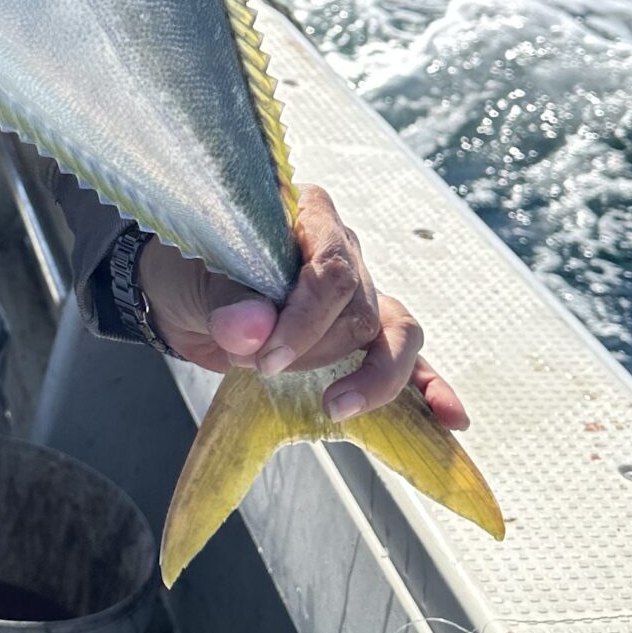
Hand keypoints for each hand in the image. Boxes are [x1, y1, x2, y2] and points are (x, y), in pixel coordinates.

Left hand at [135, 184, 467, 429]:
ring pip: (394, 334)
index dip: (305, 321)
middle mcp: (343, 248)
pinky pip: (406, 356)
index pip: (330, 269)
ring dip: (371, 378)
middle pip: (358, 309)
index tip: (267, 360)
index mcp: (307, 214)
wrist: (181, 294)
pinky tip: (450, 418)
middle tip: (262, 369)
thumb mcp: (195, 279)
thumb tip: (251, 330)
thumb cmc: (190, 270)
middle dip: (313, 352)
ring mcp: (359, 290)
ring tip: (335, 409)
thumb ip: (226, 302)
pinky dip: (428, 386)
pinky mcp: (360, 333)